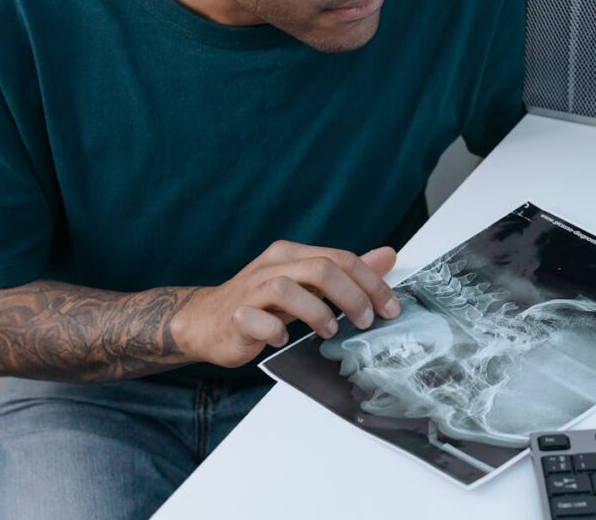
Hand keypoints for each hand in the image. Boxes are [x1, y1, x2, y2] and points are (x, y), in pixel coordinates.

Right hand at [172, 241, 399, 367]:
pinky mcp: (235, 316)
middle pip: (321, 269)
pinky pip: (256, 320)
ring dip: (316, 312)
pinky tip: (282, 340)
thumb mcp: (307, 284)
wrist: (205, 321)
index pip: (340, 258)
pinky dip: (275, 332)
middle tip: (366, 320)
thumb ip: (346, 271)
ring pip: (287, 289)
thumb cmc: (261, 303)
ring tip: (329, 331)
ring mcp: (251, 290)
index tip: (389, 308)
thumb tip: (387, 255)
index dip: (371, 282)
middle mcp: (272, 267)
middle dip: (352, 296)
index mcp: (292, 254)